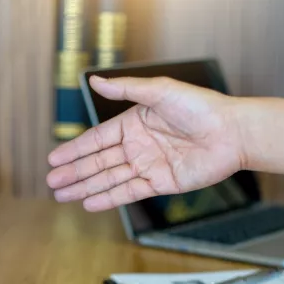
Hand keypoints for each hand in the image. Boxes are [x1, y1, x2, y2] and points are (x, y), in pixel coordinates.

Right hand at [46, 76, 283, 210]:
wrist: (232, 132)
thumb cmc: (200, 107)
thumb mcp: (159, 92)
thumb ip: (125, 90)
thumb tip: (94, 80)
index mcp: (134, 123)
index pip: (97, 140)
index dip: (75, 150)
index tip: (53, 159)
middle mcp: (138, 146)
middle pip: (99, 162)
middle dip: (74, 172)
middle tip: (51, 182)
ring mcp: (148, 166)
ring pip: (110, 179)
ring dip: (86, 187)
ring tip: (62, 195)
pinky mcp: (161, 184)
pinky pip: (129, 192)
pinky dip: (109, 198)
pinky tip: (89, 203)